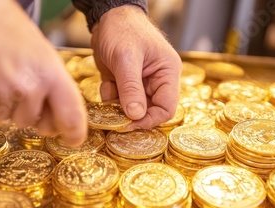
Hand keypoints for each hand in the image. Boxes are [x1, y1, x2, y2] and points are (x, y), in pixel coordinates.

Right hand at [0, 0, 86, 145]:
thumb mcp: (34, 44)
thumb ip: (45, 79)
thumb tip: (51, 113)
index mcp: (47, 71)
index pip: (70, 113)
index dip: (73, 131)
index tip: (72, 138)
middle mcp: (21, 86)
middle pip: (26, 120)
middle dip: (18, 108)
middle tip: (5, 80)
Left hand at [91, 5, 180, 129]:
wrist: (107, 17)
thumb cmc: (123, 30)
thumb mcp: (126, 59)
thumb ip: (131, 88)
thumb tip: (135, 116)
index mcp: (167, 73)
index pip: (166, 108)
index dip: (149, 120)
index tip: (130, 124)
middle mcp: (157, 80)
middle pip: (149, 111)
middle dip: (131, 114)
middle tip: (115, 115)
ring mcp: (141, 83)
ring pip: (133, 108)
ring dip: (119, 105)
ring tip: (110, 89)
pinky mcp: (126, 83)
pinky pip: (120, 100)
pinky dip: (111, 97)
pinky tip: (107, 82)